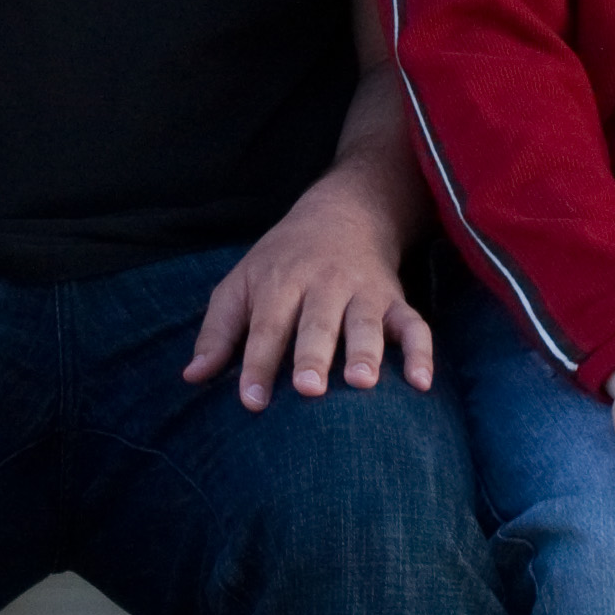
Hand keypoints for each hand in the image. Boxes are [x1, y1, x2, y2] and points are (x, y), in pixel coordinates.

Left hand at [183, 170, 431, 409]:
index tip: (250, 401)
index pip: (266, 326)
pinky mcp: (394, 300)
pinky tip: (421, 382)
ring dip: (365, 352)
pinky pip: (413, 325)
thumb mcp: (241, 283)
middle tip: (308, 390)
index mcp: (280, 283)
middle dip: (312, 356)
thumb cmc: (281, 261)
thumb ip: (218, 331)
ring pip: (364, 323)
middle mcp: (322, 285)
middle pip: (316, 323)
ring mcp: (362, 292)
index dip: (257, 363)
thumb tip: (192, 377)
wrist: (342, 212)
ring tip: (362, 383)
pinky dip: (421, 352)